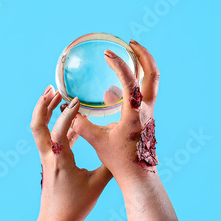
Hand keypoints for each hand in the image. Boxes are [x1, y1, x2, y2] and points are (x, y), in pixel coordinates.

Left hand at [31, 87, 111, 220]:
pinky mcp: (50, 163)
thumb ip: (110, 165)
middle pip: (37, 124)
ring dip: (46, 112)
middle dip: (42, 105)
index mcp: (60, 160)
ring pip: (40, 130)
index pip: (59, 130)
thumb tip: (126, 150)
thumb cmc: (75, 206)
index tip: (78, 100)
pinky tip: (73, 124)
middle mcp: (48, 157)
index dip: (68, 113)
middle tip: (53, 89)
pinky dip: (59, 127)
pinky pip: (52, 140)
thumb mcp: (97, 185)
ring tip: (57, 96)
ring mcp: (47, 159)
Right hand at [71, 39, 159, 185]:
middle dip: (143, 55)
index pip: (130, 81)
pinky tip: (112, 92)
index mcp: (135, 113)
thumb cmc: (119, 161)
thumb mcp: (98, 141)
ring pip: (151, 82)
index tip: (107, 54)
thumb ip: (83, 124)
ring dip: (141, 66)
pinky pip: (142, 93)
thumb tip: (69, 110)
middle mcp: (146, 109)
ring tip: (127, 56)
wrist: (139, 177)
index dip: (119, 65)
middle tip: (130, 42)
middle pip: (152, 74)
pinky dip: (132, 84)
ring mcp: (148, 112)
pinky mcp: (146, 117)